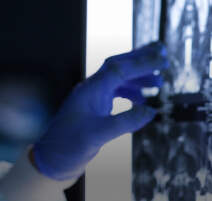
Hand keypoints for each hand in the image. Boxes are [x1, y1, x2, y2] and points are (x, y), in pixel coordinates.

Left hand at [32, 41, 168, 180]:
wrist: (51, 160)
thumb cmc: (68, 146)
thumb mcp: (98, 135)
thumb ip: (125, 122)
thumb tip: (151, 112)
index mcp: (90, 90)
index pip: (119, 69)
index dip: (141, 63)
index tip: (161, 59)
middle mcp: (91, 89)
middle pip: (117, 66)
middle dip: (139, 58)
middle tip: (161, 52)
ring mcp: (92, 98)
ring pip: (117, 79)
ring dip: (138, 78)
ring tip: (159, 81)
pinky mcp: (93, 108)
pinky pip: (114, 92)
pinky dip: (130, 93)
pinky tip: (142, 101)